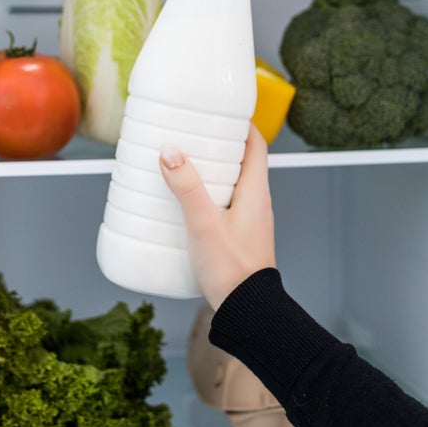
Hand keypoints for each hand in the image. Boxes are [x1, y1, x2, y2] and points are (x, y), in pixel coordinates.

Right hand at [159, 123, 275, 310]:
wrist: (249, 313)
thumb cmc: (233, 271)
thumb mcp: (203, 225)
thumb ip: (186, 188)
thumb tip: (170, 151)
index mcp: (256, 192)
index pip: (257, 145)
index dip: (241, 125)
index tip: (219, 113)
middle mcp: (257, 204)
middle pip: (242, 162)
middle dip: (218, 147)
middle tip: (190, 138)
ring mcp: (250, 222)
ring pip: (232, 186)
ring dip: (211, 174)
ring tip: (181, 169)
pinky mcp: (239, 239)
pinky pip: (225, 207)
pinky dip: (208, 198)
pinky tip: (184, 208)